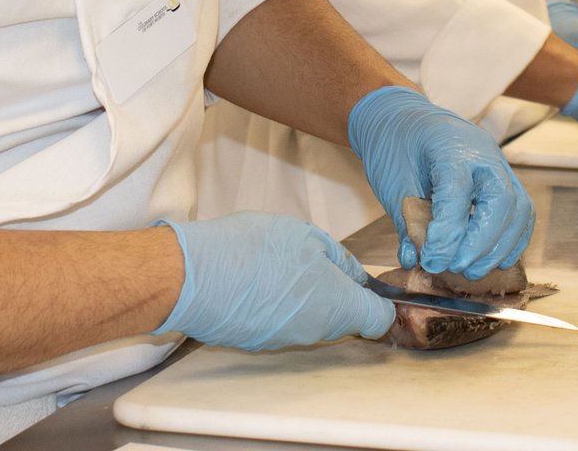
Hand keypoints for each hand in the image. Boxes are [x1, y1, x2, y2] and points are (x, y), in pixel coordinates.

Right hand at [152, 212, 394, 350]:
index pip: (378, 319)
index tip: (370, 283)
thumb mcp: (309, 237)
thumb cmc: (256, 249)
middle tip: (319, 260)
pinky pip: (286, 322)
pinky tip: (263, 279)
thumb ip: (340, 260)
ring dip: (310, 296)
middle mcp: (317, 332)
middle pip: (345, 318)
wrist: (197, 276)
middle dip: (340, 292)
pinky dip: (283, 304)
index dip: (380, 300)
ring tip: (285, 264)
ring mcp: (287, 340)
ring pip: (314, 320)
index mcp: (338, 306)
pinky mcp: (261, 341)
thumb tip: (356, 276)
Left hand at [347, 86, 533, 278]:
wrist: (401, 116)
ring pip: (519, 208)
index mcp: (449, 146)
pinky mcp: (505, 177)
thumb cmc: (395, 144)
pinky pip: (522, 212)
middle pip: (500, 200)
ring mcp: (498, 163)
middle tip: (456, 267)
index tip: (431, 260)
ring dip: (499, 247)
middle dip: (481, 243)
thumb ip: (407, 222)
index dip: (448, 234)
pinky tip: (493, 260)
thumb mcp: (392, 181)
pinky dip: (512, 240)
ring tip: (471, 270)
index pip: (458, 193)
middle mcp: (482, 153)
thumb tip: (416, 260)